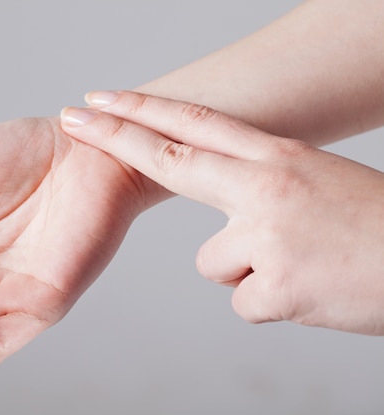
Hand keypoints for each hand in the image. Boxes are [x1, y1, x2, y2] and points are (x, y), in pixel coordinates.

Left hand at [61, 91, 383, 334]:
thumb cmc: (371, 226)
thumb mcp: (314, 183)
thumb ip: (256, 188)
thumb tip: (218, 221)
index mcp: (281, 157)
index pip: (197, 125)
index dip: (145, 110)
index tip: (103, 98)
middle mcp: (266, 188)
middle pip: (172, 159)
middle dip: (116, 137)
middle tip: (74, 119)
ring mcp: (267, 238)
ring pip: (212, 261)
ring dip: (245, 270)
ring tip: (299, 266)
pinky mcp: (273, 289)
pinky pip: (241, 299)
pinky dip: (268, 301)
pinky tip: (308, 291)